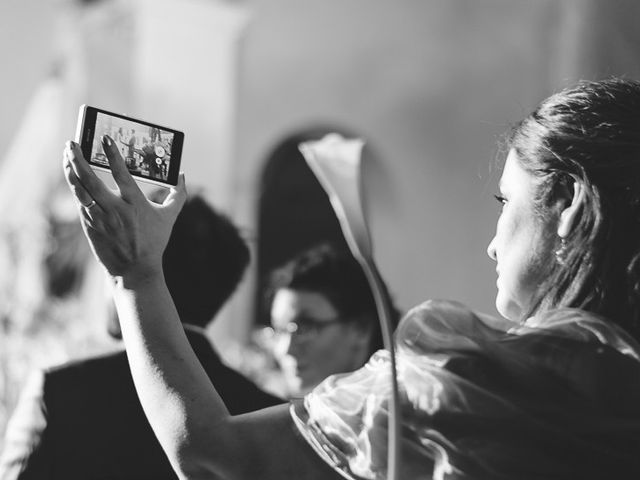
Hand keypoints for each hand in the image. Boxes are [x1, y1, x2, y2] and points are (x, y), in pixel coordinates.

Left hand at [62, 136, 186, 280]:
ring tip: (67, 153)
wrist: (134, 270)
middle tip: (73, 143)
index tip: (105, 138)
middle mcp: (115, 209)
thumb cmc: (153, 241)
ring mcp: (99, 217)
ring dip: (71, 169)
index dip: (113, 155)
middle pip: (91, 180)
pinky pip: (79, 199)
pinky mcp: (89, 224)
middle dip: (79, 159)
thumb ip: (178, 195)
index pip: (122, 173)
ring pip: (80, 189)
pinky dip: (73, 184)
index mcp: (135, 203)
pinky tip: (70, 172)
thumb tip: (182, 175)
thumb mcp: (169, 218)